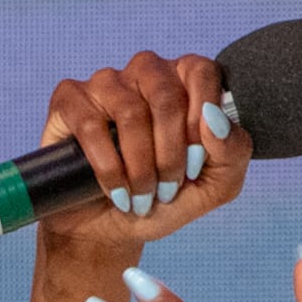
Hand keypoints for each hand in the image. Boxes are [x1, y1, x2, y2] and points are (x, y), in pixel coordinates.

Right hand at [34, 48, 253, 268]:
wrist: (109, 229)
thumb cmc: (161, 200)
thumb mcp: (213, 187)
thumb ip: (232, 153)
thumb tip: (215, 119)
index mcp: (184, 82)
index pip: (202, 72)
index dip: (201, 120)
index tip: (195, 164)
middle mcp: (145, 74)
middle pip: (166, 94)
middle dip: (170, 153)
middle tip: (167, 189)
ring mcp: (105, 83)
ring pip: (130, 111)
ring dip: (140, 165)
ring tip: (141, 196)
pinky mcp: (69, 101)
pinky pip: (90, 124)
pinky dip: (108, 167)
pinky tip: (116, 191)